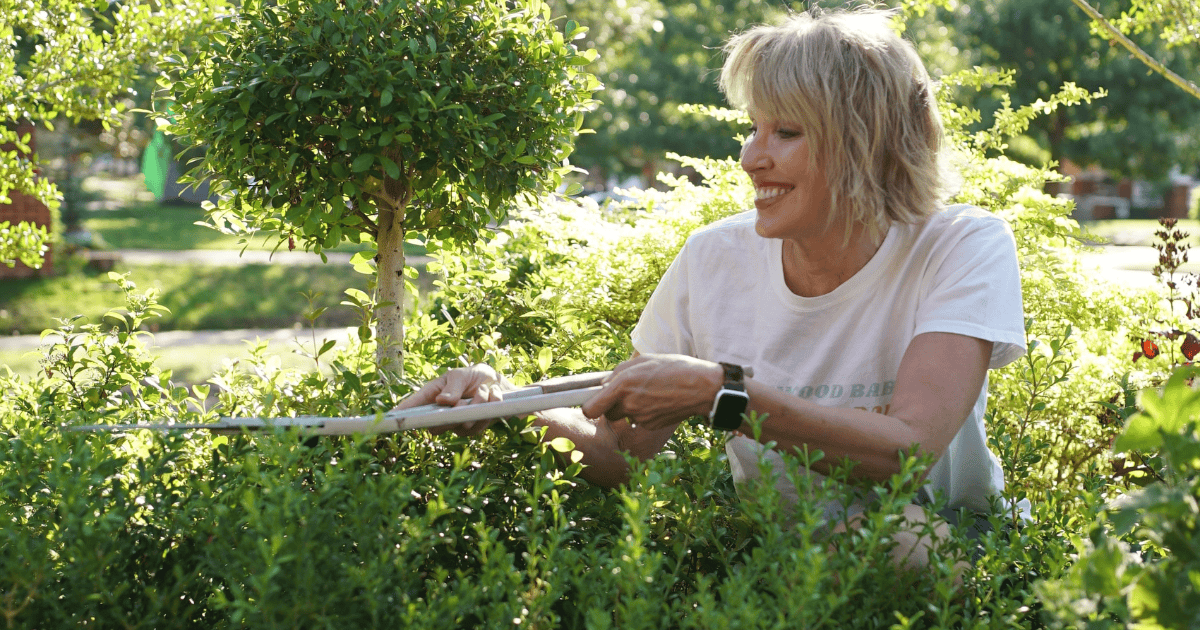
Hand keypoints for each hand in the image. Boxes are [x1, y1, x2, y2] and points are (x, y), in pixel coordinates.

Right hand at [393, 365, 514, 435]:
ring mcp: (457, 424)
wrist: (501, 385)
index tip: (392, 417)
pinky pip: (480, 425)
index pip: (414, 406)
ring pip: (463, 424)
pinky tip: (493, 395)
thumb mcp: (463, 374)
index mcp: (433, 395)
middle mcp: (442, 413)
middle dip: (456, 410)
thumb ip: (454, 386)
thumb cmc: (475, 376)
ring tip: (484, 390)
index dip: (402, 413)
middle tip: (466, 399)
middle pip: (437, 425)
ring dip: (478, 403)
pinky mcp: (474, 429)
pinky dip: (490, 406)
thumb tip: (443, 401)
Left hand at [581, 354, 722, 431]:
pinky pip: (639, 420)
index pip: (590, 409)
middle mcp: (629, 405)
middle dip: (612, 404)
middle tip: (627, 391)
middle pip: (607, 413)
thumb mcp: (643, 361)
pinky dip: (644, 412)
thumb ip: (618, 372)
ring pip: (625, 416)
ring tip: (648, 392)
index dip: (588, 407)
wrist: (702, 388)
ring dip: (629, 407)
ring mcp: (640, 418)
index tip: (592, 402)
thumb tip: (603, 385)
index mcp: (623, 386)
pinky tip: (658, 400)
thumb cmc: (673, 368)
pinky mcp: (651, 426)